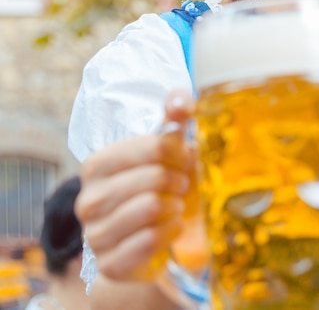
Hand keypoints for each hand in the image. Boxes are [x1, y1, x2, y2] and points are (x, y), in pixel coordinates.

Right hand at [75, 91, 196, 281]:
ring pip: (152, 208)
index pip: (154, 146)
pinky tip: (172, 226)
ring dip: (175, 206)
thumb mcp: (169, 147)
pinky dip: (170, 231)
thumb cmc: (160, 184)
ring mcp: (94, 234)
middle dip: (179, 180)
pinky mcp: (109, 263)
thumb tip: (178, 101)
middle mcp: (87, 199)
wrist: (147, 238)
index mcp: (97, 164)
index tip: (185, 159)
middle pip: (155, 178)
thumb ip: (175, 114)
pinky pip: (150, 240)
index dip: (180, 152)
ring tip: (175, 204)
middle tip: (181, 184)